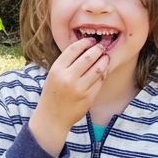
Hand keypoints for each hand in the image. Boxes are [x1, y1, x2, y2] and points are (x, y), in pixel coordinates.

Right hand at [27, 38, 109, 153]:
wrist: (52, 117)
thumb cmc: (52, 93)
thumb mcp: (53, 75)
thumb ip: (66, 62)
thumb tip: (85, 48)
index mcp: (57, 69)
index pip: (74, 49)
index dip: (85, 42)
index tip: (91, 40)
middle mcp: (68, 78)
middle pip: (88, 57)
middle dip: (98, 49)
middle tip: (102, 47)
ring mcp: (79, 88)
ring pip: (97, 68)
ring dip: (104, 60)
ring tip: (105, 57)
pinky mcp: (88, 97)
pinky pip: (100, 81)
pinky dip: (103, 73)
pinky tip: (104, 69)